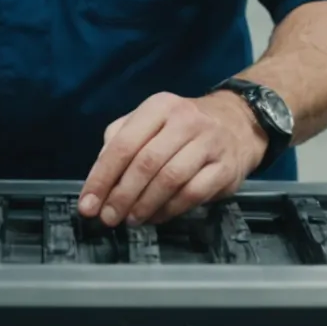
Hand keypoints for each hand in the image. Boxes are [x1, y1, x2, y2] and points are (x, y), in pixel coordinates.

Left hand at [78, 91, 267, 227]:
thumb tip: (99, 177)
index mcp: (159, 106)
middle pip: (146, 163)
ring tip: (131, 219)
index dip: (102, 177)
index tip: (88, 204)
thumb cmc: (183, 127)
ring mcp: (209, 143)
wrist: (238, 122)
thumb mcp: (150, 120)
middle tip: (108, 217)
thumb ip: (120, 140)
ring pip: (170, 179)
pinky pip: (193, 194)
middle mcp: (185, 120)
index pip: (123, 144)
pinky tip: (156, 217)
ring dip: (144, 205)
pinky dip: (170, 210)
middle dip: (121, 196)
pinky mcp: (226, 167)